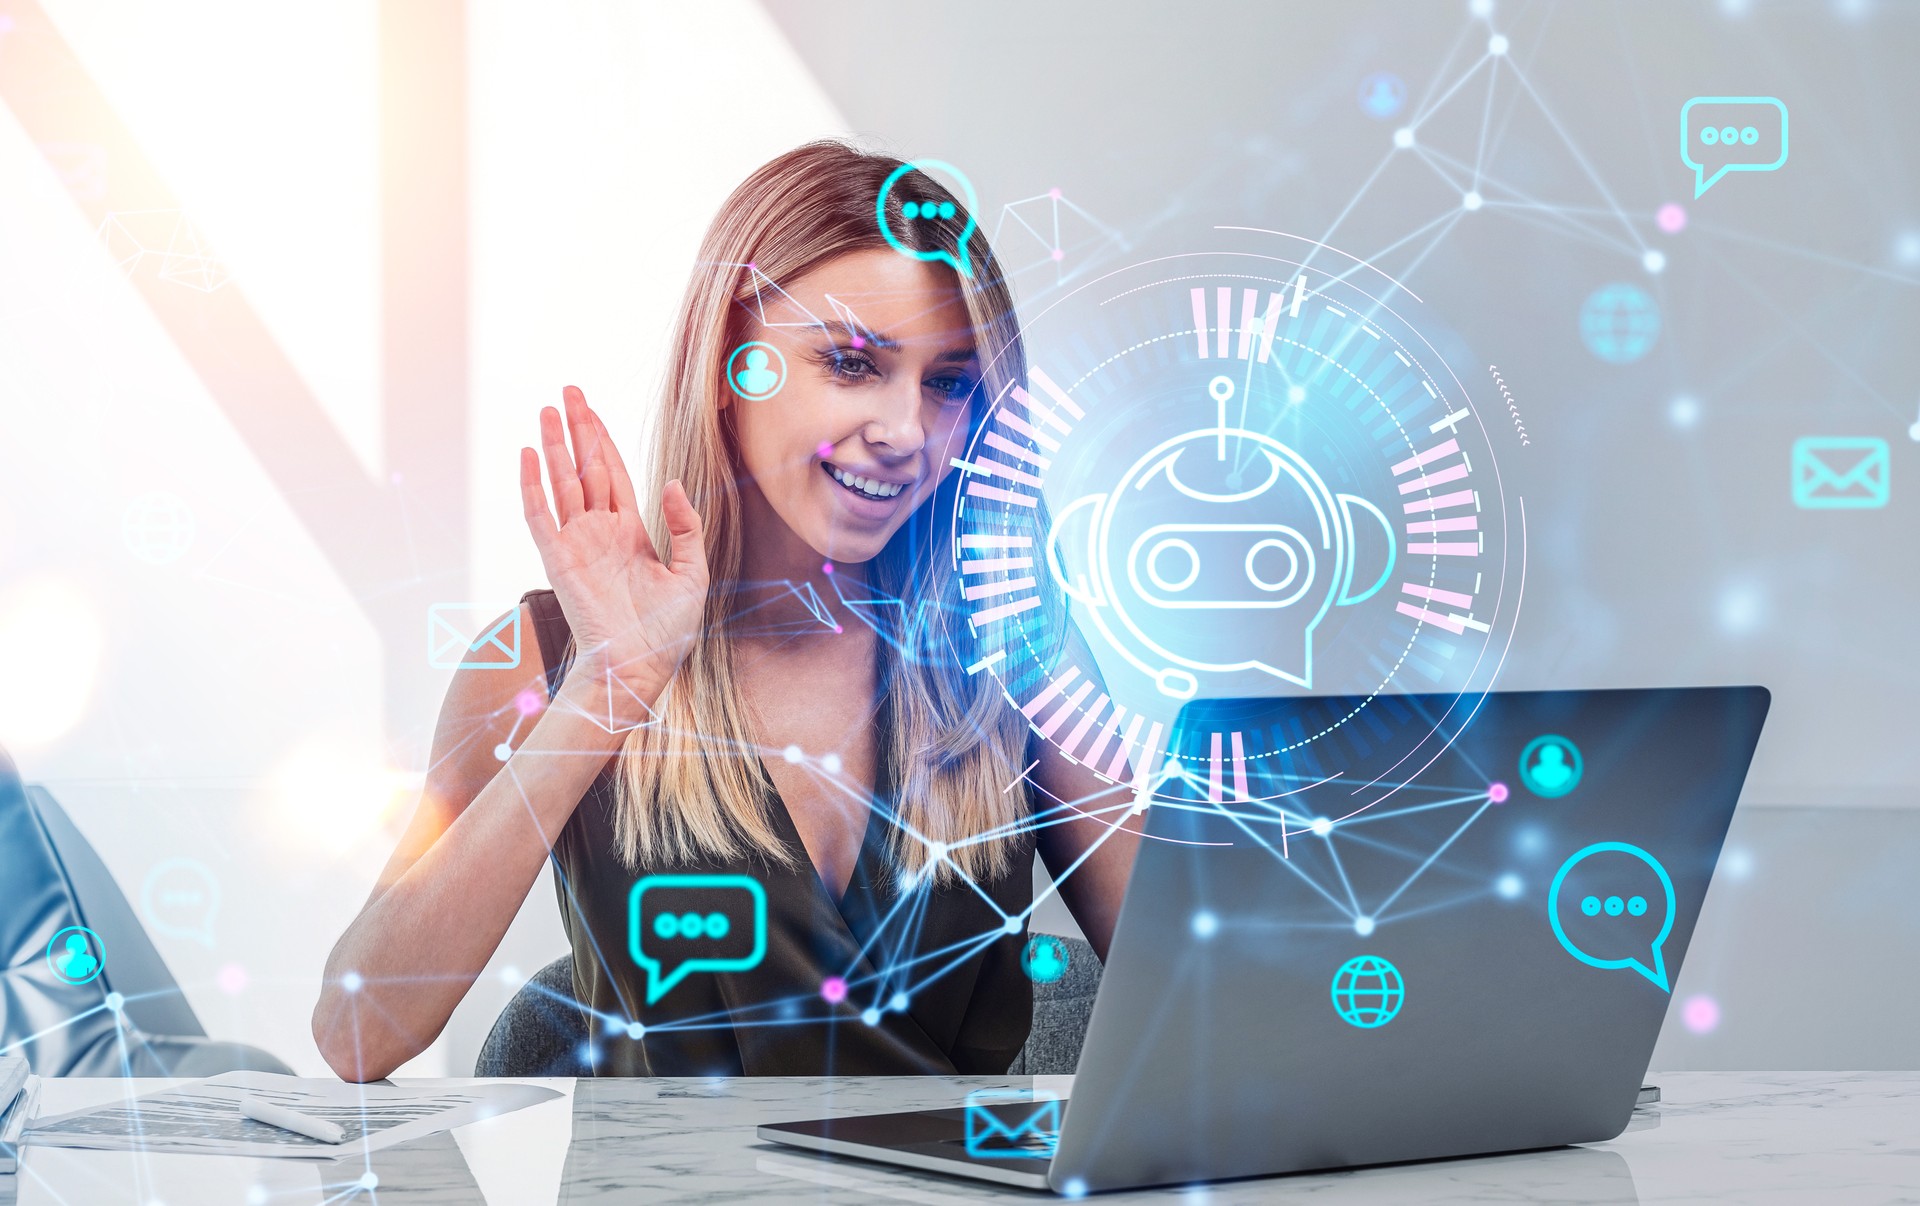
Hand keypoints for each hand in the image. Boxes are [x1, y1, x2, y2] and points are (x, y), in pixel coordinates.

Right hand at [520, 386, 709, 717]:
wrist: (640, 668)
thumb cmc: (667, 632)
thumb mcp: (693, 573)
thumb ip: (685, 527)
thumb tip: (673, 483)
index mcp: (631, 532)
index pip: (614, 474)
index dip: (604, 440)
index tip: (592, 410)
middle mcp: (600, 532)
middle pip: (586, 467)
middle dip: (578, 428)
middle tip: (567, 391)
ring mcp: (577, 544)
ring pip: (562, 482)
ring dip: (554, 446)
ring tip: (546, 410)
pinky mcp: (559, 560)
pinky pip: (541, 516)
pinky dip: (533, 485)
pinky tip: (528, 455)